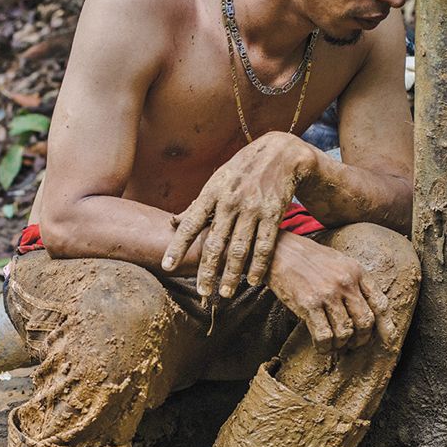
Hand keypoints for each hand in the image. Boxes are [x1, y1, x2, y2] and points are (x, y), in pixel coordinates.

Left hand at [161, 132, 317, 298]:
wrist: (279, 153)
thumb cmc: (241, 171)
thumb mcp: (216, 182)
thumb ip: (196, 205)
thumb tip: (173, 223)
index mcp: (211, 193)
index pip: (190, 223)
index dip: (177, 246)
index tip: (167, 267)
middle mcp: (230, 201)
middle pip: (215, 242)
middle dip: (207, 269)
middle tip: (202, 292)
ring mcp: (253, 208)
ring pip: (240, 247)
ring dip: (232, 273)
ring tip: (225, 293)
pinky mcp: (273, 214)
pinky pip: (265, 244)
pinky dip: (258, 265)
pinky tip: (253, 281)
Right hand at [267, 232, 398, 352]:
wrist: (278, 251)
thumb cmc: (307, 258)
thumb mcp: (338, 261)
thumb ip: (354, 282)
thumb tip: (365, 309)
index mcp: (357, 271)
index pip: (380, 303)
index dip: (387, 326)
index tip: (389, 340)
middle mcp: (346, 282)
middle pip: (365, 322)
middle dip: (362, 339)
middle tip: (354, 344)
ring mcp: (327, 293)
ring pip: (346, 332)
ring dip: (341, 345)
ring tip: (335, 345)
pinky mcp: (308, 304)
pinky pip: (325, 335)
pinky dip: (325, 347)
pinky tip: (321, 346)